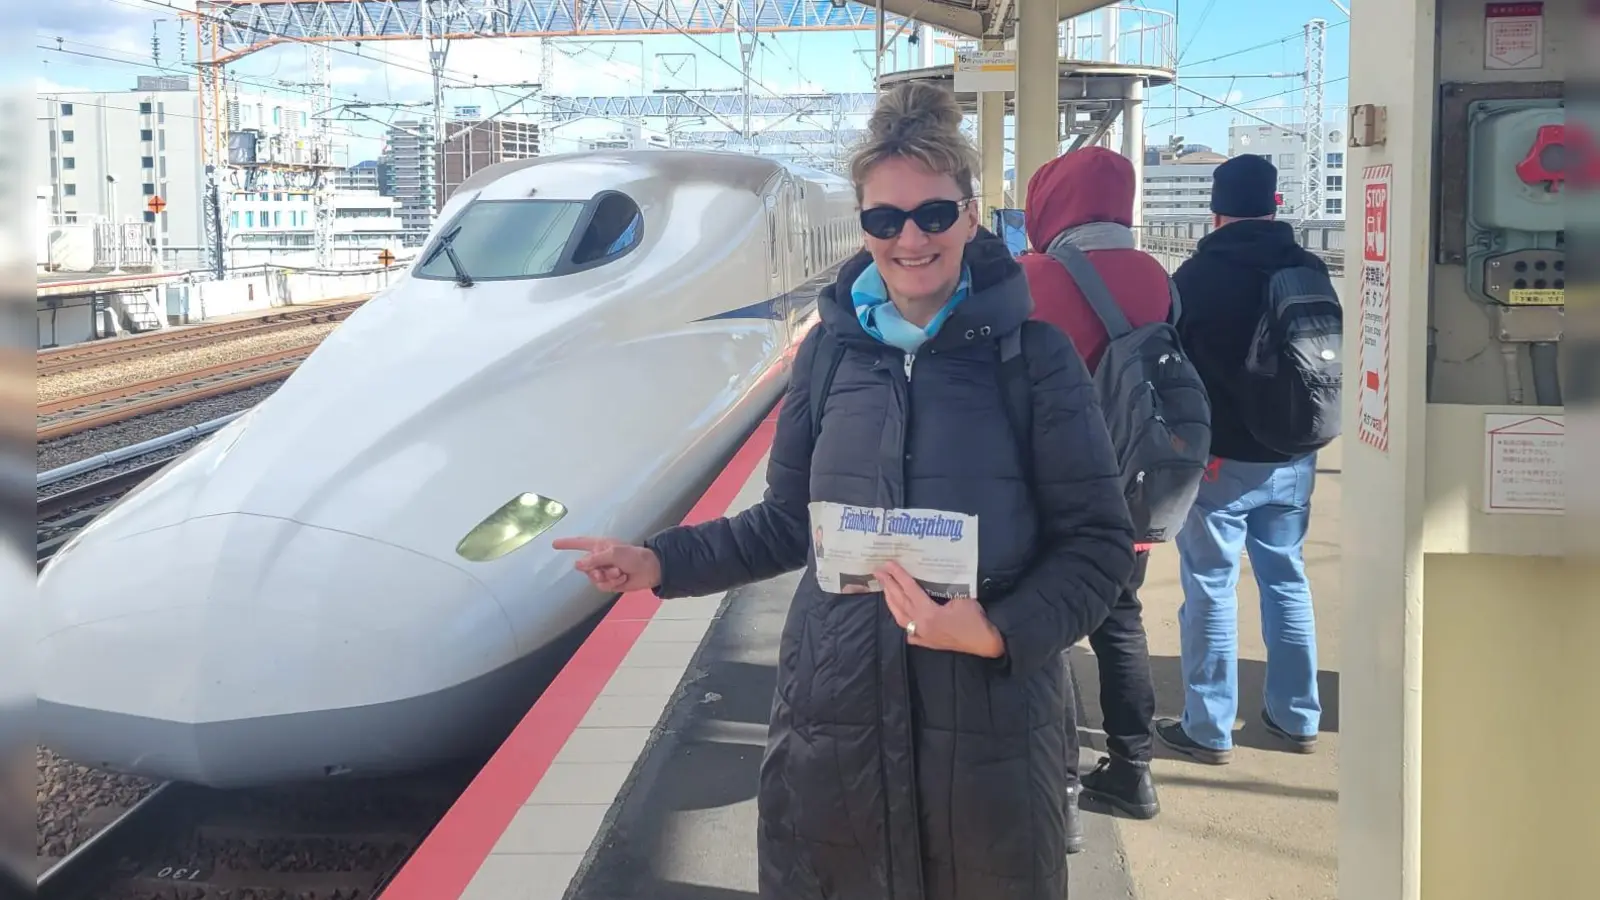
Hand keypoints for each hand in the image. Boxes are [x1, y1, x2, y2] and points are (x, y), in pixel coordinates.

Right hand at [552, 536, 662, 592]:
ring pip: (593, 579)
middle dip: (596, 570)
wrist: (650, 570)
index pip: (579, 544)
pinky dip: (613, 583)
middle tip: (608, 570)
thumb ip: (594, 559)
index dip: (566, 543)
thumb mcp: (613, 554)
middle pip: (584, 567)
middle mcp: (599, 558)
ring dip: (608, 577)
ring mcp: (604, 570)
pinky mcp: (609, 582)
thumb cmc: (633, 556)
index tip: (554, 544)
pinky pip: (602, 586)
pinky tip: (623, 579)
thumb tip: (577, 565)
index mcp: (599, 546)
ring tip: (620, 573)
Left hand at [876, 561, 1004, 658]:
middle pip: (900, 602)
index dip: (899, 575)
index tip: (888, 564)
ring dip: (891, 602)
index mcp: (928, 613)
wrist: (985, 643)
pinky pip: (909, 632)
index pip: (910, 590)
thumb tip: (936, 576)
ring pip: (900, 617)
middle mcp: (921, 625)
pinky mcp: (927, 643)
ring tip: (884, 588)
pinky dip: (902, 621)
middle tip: (878, 572)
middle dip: (888, 585)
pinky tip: (899, 614)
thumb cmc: (975, 620)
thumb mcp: (962, 597)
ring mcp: (922, 636)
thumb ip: (946, 588)